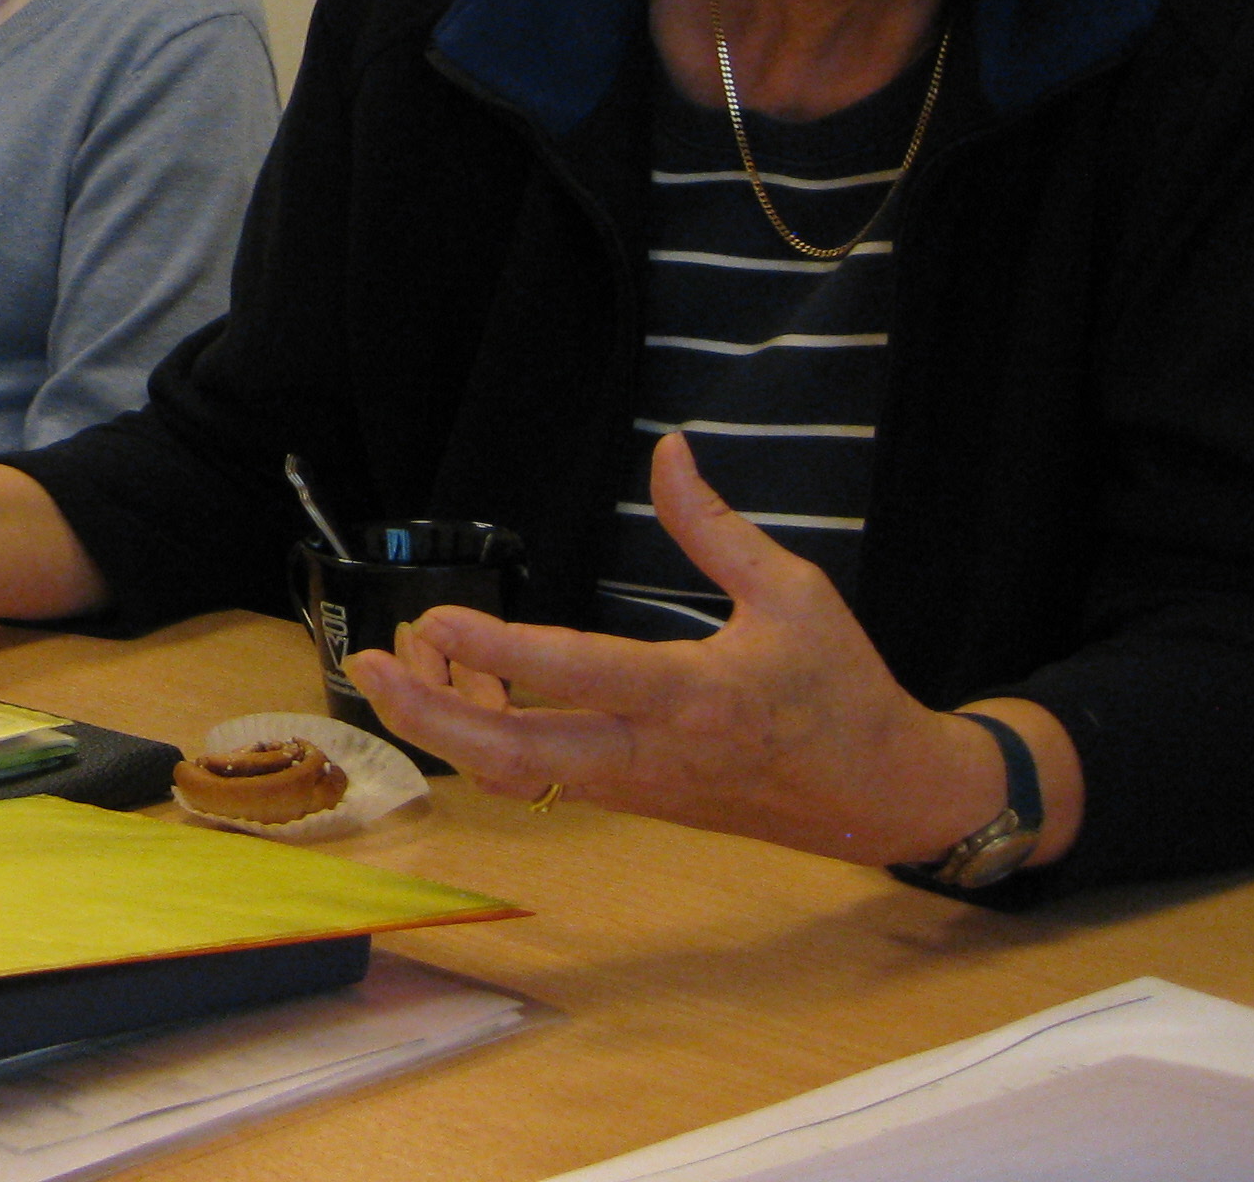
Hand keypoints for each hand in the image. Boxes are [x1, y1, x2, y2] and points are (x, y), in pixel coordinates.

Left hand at [345, 432, 1018, 867]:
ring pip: (519, 776)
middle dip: (432, 719)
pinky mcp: (634, 802)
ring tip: (399, 674)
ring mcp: (638, 789)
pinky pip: (543, 780)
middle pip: (518, 755)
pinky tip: (465, 695)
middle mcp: (653, 754)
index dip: (500, 653)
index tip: (436, 622)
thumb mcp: (793, 592)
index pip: (580, 675)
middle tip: (369, 666)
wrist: (884, 796)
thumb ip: (716, 527)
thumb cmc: (841, 687)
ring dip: (449, 731)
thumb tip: (668, 451)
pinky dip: (489, 744)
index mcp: (696, 696)